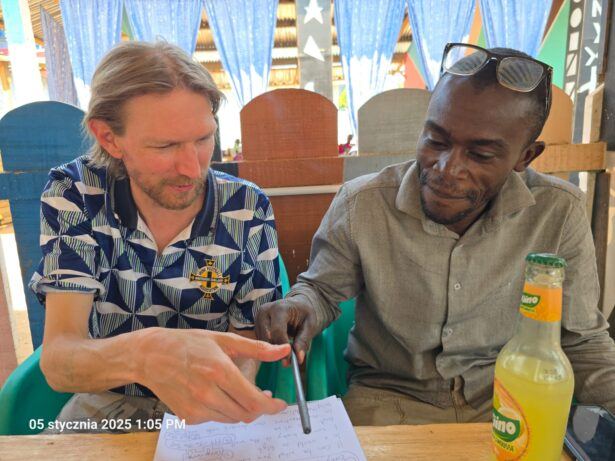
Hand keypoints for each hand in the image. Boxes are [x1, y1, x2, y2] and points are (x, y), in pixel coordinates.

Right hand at [136, 328, 290, 424]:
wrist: (150, 356)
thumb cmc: (188, 344)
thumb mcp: (224, 340)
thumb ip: (257, 348)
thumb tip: (283, 350)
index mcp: (220, 371)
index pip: (255, 400)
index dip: (272, 406)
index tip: (281, 404)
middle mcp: (208, 393)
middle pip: (246, 414)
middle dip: (259, 407)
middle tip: (262, 395)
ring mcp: (196, 408)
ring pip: (232, 418)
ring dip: (241, 408)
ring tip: (236, 390)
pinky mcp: (188, 417)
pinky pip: (216, 419)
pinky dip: (223, 409)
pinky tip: (216, 393)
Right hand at [255, 298, 318, 364]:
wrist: (296, 304)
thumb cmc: (304, 313)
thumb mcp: (310, 325)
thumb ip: (303, 341)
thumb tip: (299, 358)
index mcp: (279, 308)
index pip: (277, 331)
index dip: (282, 347)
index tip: (289, 360)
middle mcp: (265, 311)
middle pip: (267, 338)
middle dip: (277, 351)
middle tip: (288, 361)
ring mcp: (257, 318)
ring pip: (262, 342)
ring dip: (272, 350)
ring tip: (285, 350)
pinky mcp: (255, 325)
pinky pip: (260, 341)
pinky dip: (269, 347)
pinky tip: (278, 345)